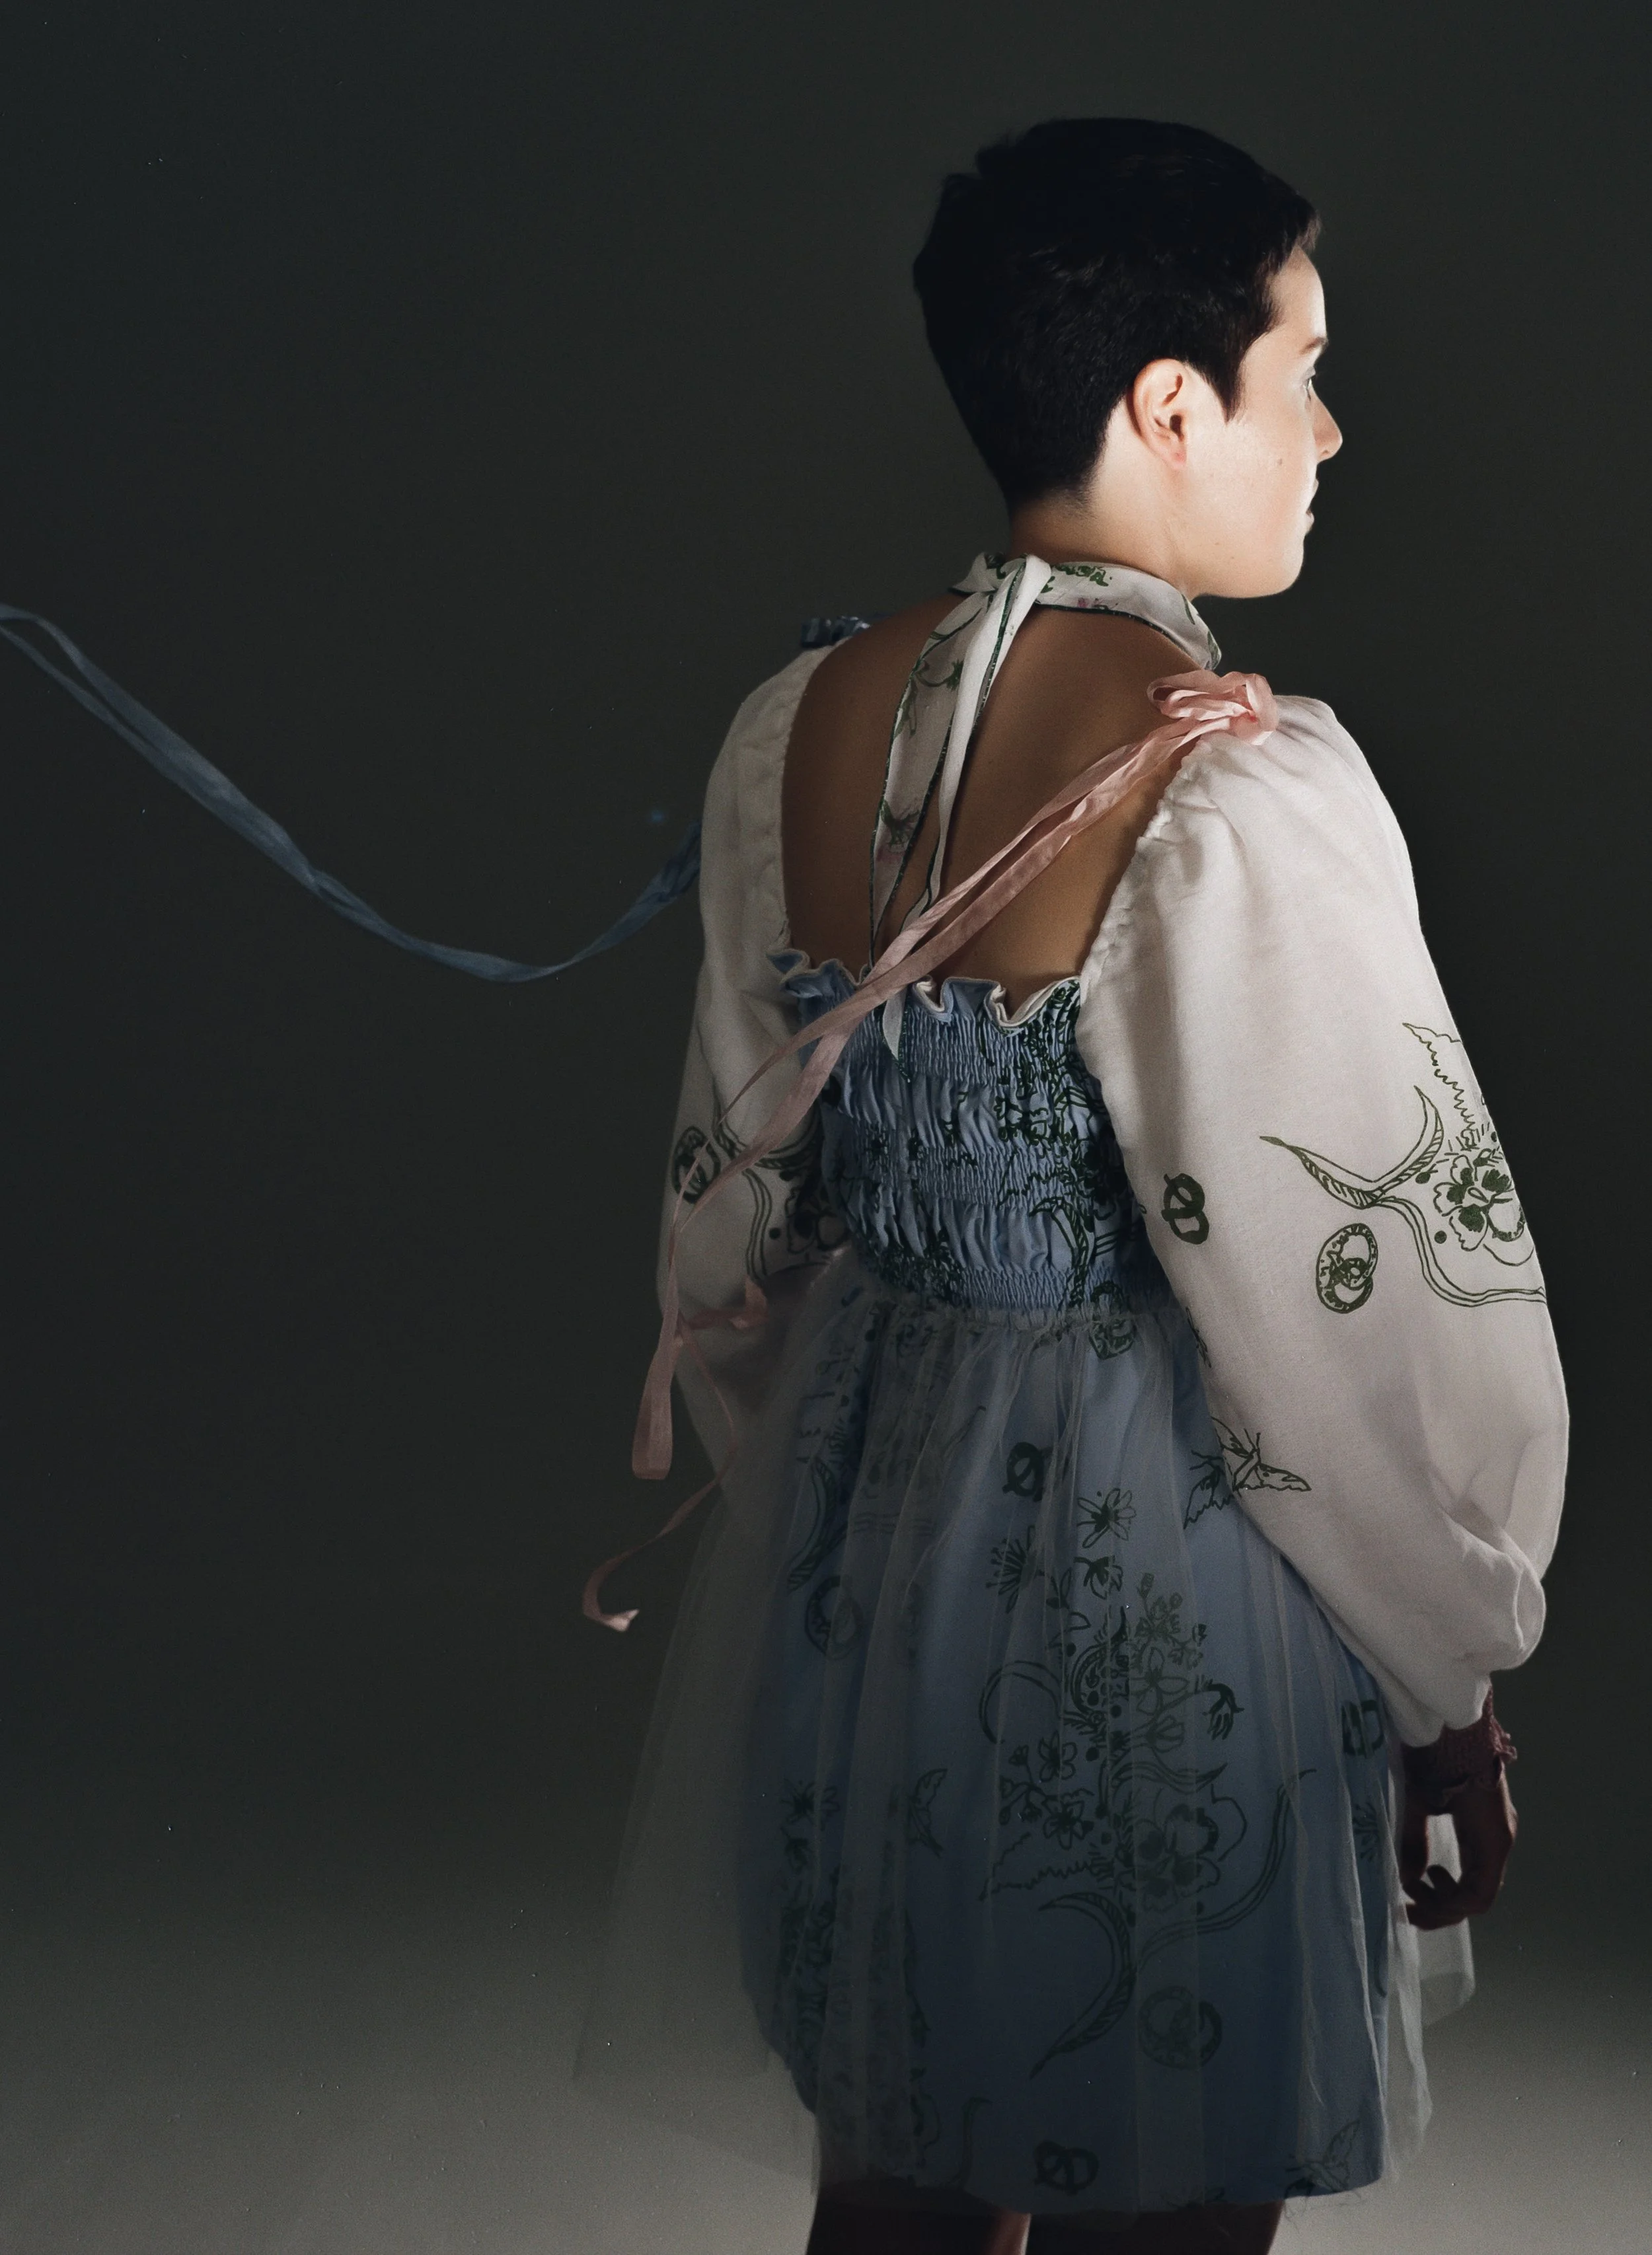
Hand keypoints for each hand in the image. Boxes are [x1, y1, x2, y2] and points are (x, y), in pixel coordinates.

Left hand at [1400, 1772, 1516, 1927]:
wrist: (1456, 1720)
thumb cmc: (1438, 1757)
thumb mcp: (1418, 1801)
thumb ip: (1412, 1842)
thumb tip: (1405, 1878)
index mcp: (1491, 1840)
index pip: (1477, 1897)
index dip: (1444, 1910)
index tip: (1411, 1906)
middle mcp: (1500, 1840)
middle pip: (1478, 1895)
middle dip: (1442, 1907)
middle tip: (1408, 1907)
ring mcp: (1497, 1832)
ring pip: (1478, 1882)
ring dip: (1447, 1893)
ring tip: (1416, 1884)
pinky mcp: (1487, 1825)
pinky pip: (1475, 1864)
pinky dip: (1455, 1875)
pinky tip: (1430, 1869)